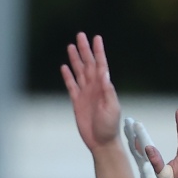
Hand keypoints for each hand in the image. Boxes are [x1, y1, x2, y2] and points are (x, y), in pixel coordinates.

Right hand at [59, 33, 121, 149]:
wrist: (101, 141)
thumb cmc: (109, 126)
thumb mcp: (112, 108)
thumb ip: (107, 91)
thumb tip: (104, 73)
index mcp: (104, 86)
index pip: (101, 64)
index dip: (98, 51)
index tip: (96, 38)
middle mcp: (94, 87)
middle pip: (88, 64)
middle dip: (84, 50)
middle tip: (80, 36)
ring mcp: (85, 93)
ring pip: (79, 72)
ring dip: (75, 60)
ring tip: (71, 46)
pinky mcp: (77, 101)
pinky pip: (71, 85)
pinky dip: (68, 76)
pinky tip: (65, 67)